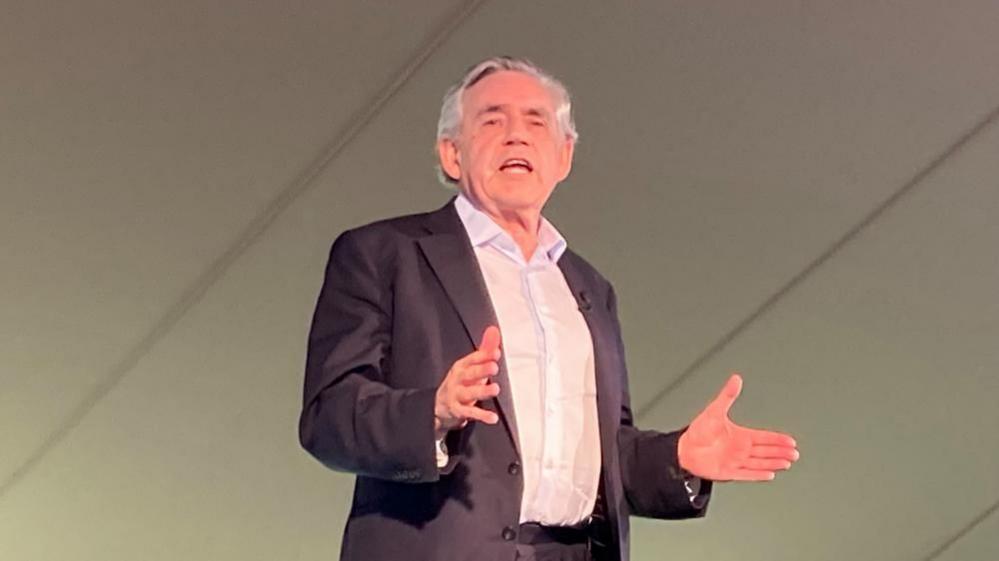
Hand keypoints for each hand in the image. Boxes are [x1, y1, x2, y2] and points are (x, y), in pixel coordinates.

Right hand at [434, 326, 501, 437]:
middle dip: (481, 370)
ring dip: (482, 391)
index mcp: (461, 366)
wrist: (438, 406)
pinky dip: (482, 416)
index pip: (472, 359)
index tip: (496, 353)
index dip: (484, 356)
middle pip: (470, 374)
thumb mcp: (470, 365)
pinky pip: (470, 413)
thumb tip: (494, 330)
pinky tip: (493, 417)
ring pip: (470, 393)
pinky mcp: (458, 411)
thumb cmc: (460, 383)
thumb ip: (484, 349)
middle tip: (494, 367)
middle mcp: (457, 380)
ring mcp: (456, 395)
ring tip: (495, 389)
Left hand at [677, 373, 798, 481]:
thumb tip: (736, 379)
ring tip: (787, 463)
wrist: (683, 450)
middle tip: (795, 453)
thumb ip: (727, 395)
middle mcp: (740, 449)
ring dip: (773, 462)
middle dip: (780, 452)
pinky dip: (758, 475)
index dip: (777, 439)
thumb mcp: (715, 411)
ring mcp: (735, 461)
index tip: (791, 441)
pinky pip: (747, 474)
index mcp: (739, 436)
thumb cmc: (698, 431)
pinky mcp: (729, 472)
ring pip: (759, 463)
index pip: (763, 437)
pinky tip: (770, 474)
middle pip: (765, 451)